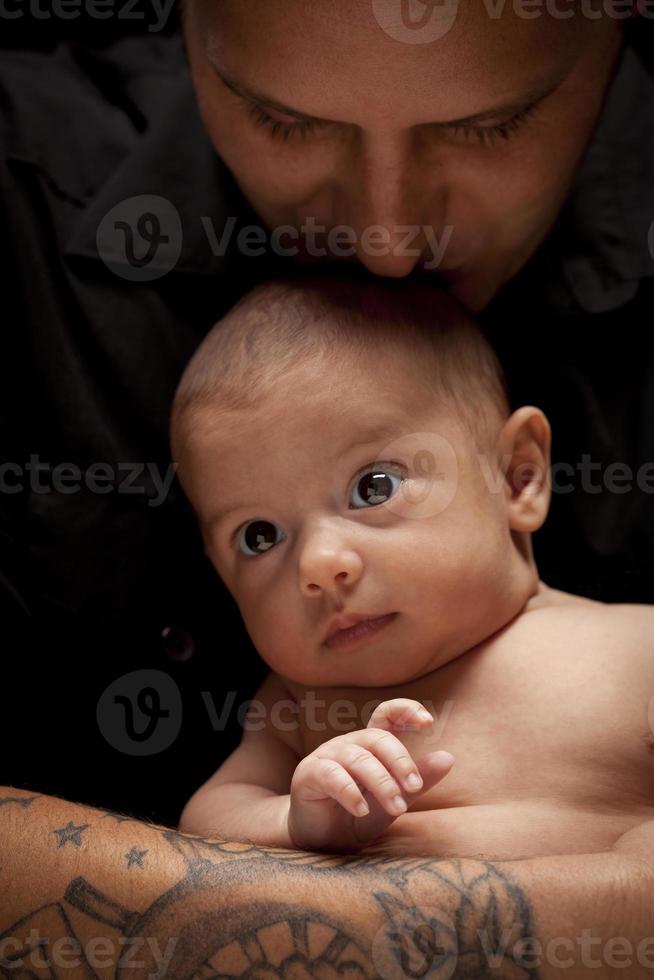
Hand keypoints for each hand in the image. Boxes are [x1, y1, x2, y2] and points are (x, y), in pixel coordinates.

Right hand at [286, 698, 453, 852]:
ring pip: (358, 758)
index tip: (427, 722)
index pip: (386, 715)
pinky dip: (349, 792)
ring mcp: (326, 756)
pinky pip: (331, 774)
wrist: (320, 843)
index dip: (405, 710)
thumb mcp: (394, 803)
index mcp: (369, 745)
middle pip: (377, 737)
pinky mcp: (308, 774)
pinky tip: (362, 810)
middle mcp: (348, 744)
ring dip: (381, 782)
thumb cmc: (357, 817)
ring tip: (397, 807)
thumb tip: (448, 758)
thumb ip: (418, 783)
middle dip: (400, 760)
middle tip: (414, 786)